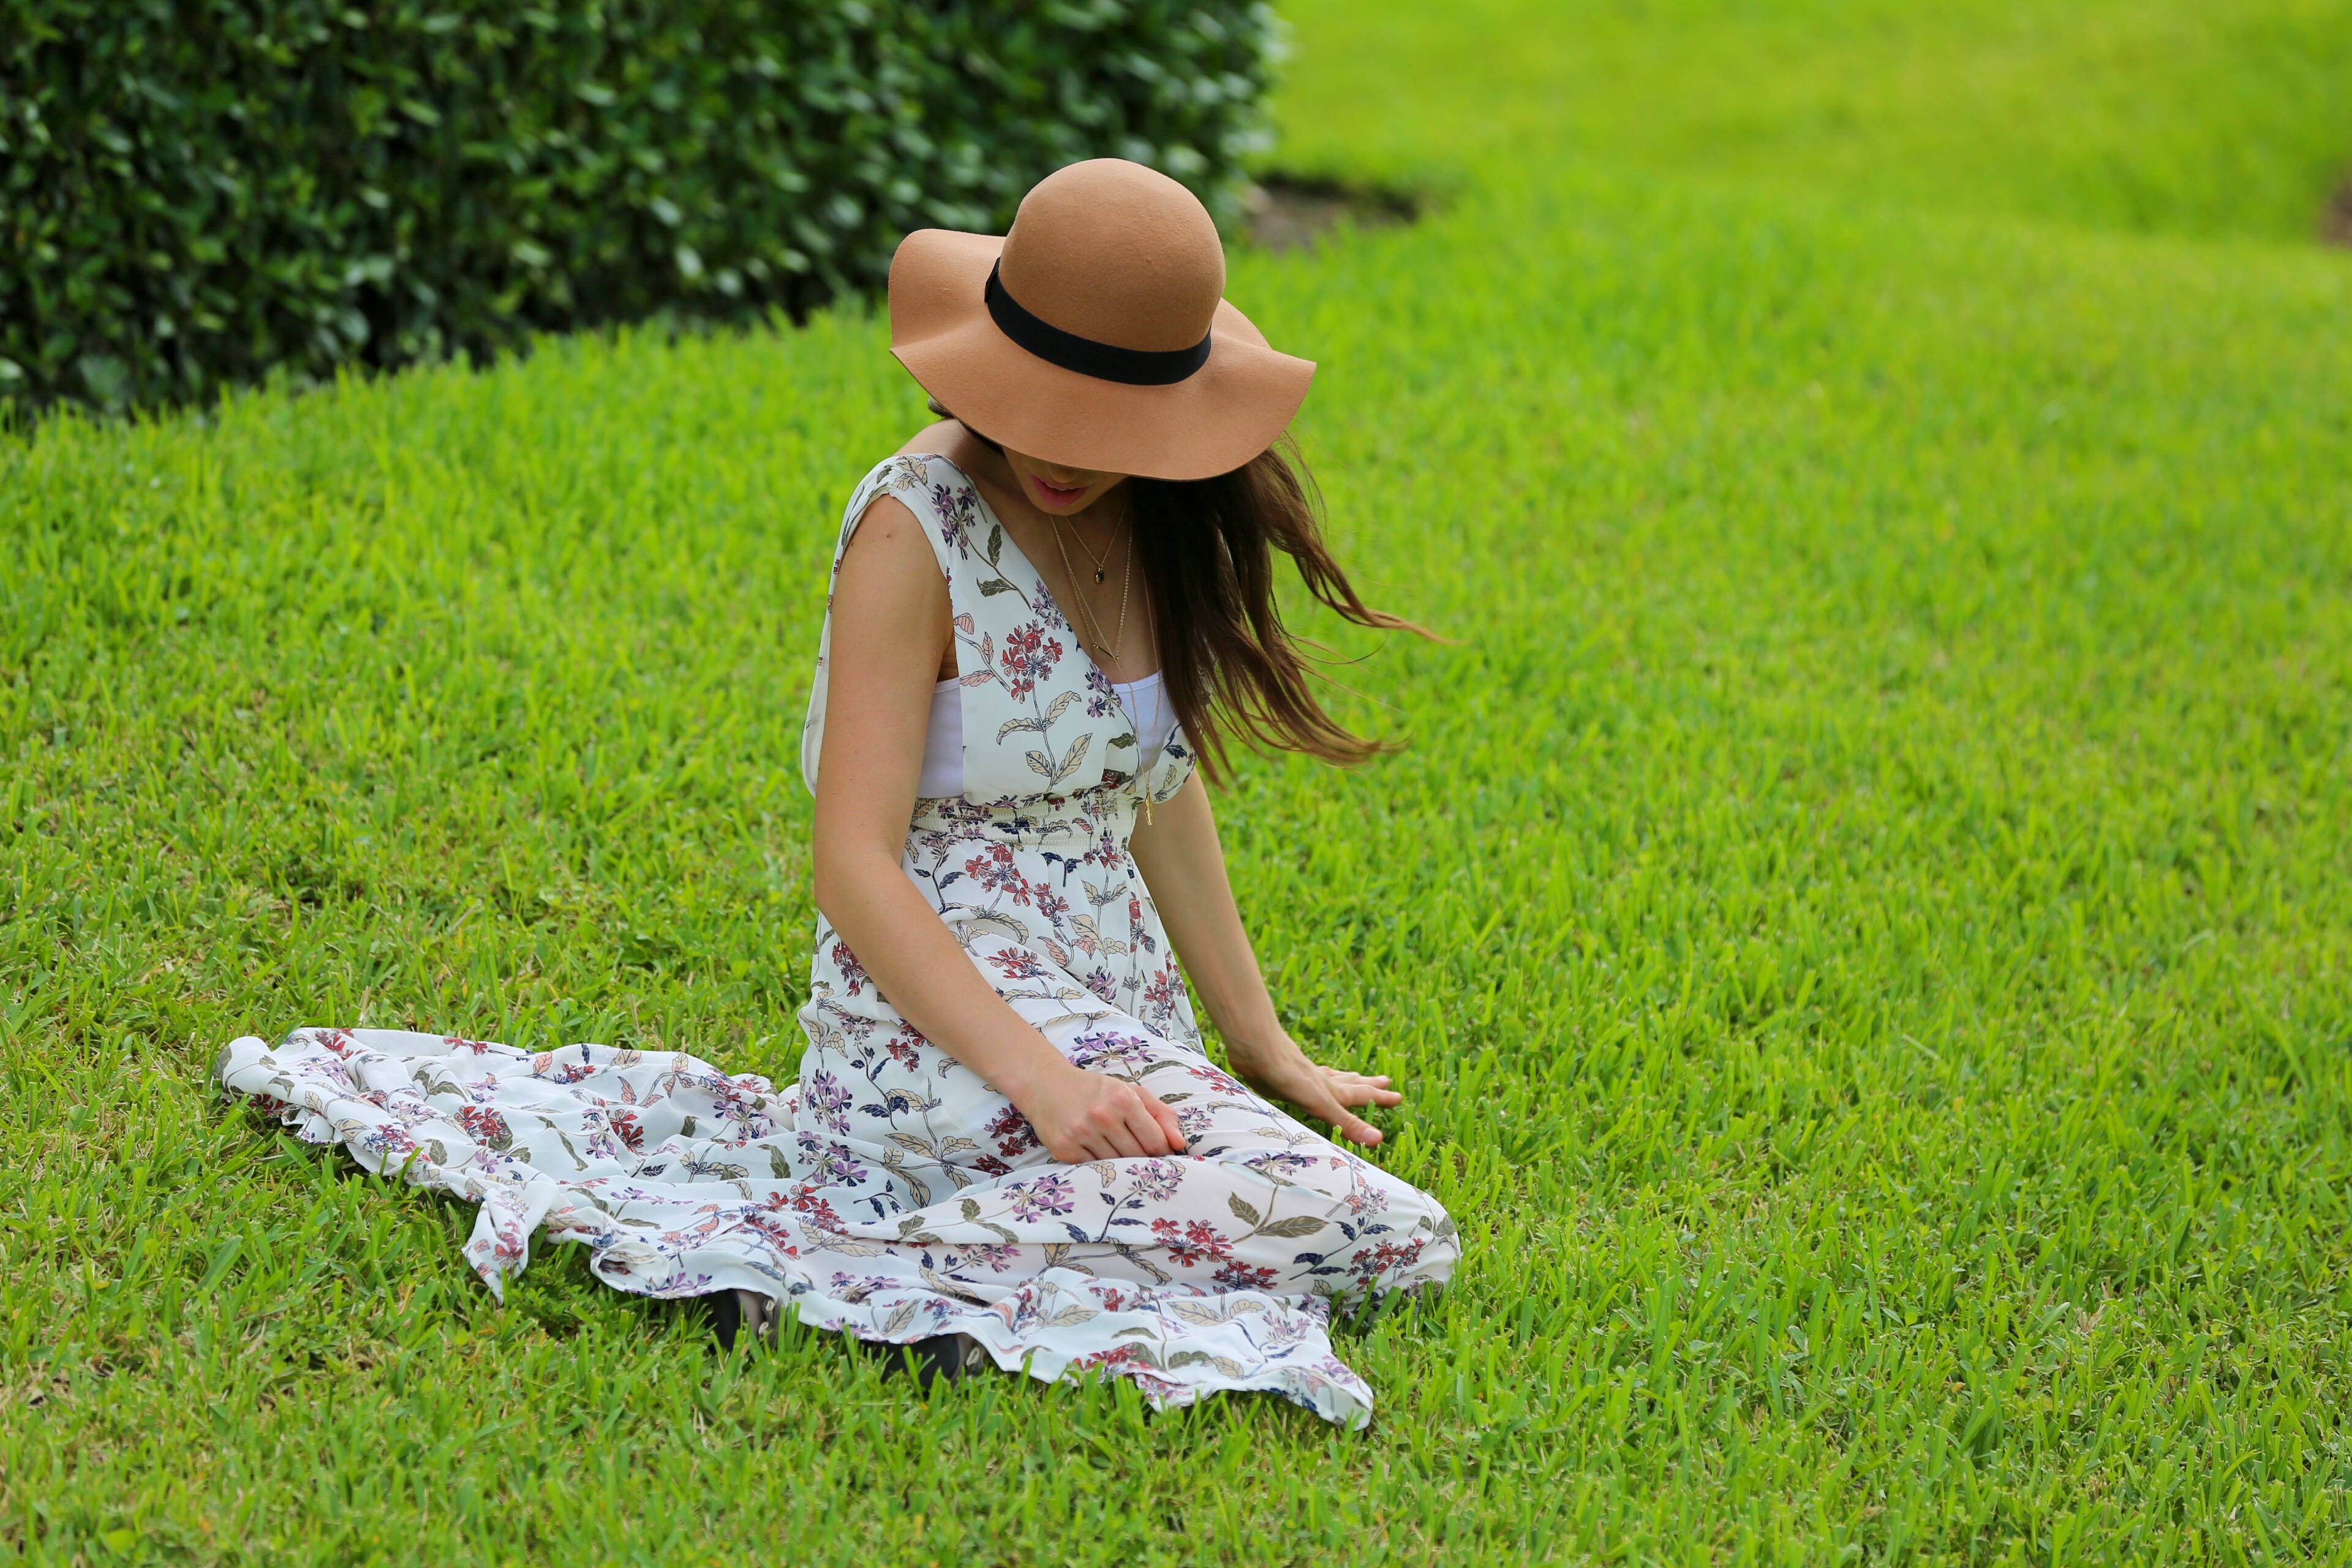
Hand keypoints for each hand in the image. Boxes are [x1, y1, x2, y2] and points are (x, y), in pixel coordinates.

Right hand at [1017, 1062, 1186, 1161]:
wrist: (1046, 1085)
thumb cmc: (1096, 1090)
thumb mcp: (1131, 1092)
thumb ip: (1160, 1114)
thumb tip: (1180, 1143)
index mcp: (1123, 1099)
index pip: (1156, 1142)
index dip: (1162, 1152)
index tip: (1159, 1153)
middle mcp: (1102, 1116)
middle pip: (1137, 1157)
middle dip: (1142, 1159)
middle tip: (1139, 1155)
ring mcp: (1081, 1134)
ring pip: (1116, 1166)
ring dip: (1121, 1164)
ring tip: (1118, 1151)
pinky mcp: (1064, 1149)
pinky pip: (1093, 1169)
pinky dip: (1099, 1165)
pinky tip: (1097, 1151)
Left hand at [1224, 1033, 1401, 1146]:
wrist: (1257, 1051)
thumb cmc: (1290, 1077)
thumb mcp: (1321, 1104)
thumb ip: (1346, 1123)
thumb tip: (1377, 1139)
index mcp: (1331, 1090)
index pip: (1362, 1096)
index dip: (1380, 1098)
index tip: (1399, 1096)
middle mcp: (1321, 1081)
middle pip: (1350, 1083)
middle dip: (1368, 1085)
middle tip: (1385, 1080)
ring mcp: (1303, 1077)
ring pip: (1331, 1077)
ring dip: (1346, 1078)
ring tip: (1355, 1075)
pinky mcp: (1286, 1076)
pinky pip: (1310, 1077)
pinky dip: (1318, 1076)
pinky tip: (1311, 1075)